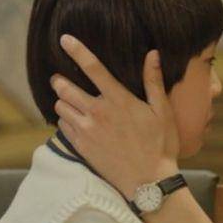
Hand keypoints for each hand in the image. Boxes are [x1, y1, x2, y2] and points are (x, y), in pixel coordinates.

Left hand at [51, 34, 179, 198]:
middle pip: (65, 87)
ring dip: (62, 100)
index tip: (64, 39)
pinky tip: (75, 121)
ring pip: (60, 106)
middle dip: (60, 80)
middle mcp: (98, 113)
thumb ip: (153, 82)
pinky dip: (65, 119)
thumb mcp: (162, 112)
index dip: (76, 50)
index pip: (93, 68)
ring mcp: (87, 131)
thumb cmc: (160, 146)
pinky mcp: (81, 147)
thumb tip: (153, 54)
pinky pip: (62, 126)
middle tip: (61, 79)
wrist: (148, 183)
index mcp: (119, 100)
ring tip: (70, 101)